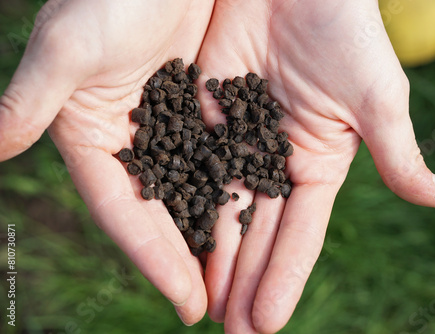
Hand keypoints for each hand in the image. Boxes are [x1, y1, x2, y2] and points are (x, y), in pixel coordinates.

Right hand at [0, 0, 214, 324]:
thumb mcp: (70, 47)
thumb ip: (31, 99)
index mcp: (92, 135)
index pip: (125, 212)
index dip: (153, 258)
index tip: (184, 301)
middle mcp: (130, 138)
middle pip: (160, 211)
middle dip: (183, 260)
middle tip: (211, 307)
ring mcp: (167, 124)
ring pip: (191, 190)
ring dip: (211, 233)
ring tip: (236, 278)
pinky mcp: (199, 107)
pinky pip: (217, 157)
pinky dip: (230, 188)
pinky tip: (252, 218)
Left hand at [197, 1, 434, 332]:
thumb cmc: (345, 31)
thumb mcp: (376, 96)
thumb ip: (399, 154)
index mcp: (318, 163)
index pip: (300, 234)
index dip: (283, 278)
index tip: (268, 324)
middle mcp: (275, 159)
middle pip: (256, 232)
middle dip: (244, 283)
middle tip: (231, 333)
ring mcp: (237, 138)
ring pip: (219, 207)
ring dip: (210, 257)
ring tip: (200, 304)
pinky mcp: (204, 112)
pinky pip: (189, 164)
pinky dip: (179, 202)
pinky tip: (169, 242)